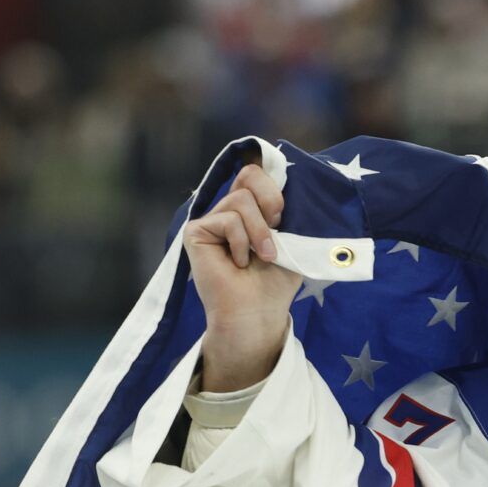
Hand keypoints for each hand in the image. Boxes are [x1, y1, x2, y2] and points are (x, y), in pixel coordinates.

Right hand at [182, 161, 301, 391]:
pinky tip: (239, 264)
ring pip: (240, 199)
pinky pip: (227, 219)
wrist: (258, 312)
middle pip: (249, 176)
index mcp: (250, 210)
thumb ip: (285, 208)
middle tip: (276, 230)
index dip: (273, 186)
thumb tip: (286, 177)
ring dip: (259, 232)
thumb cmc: (275, 282)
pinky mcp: (196, 232)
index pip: (256, 174)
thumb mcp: (291, 239)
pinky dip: (242, 243)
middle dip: (271, 203)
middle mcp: (228, 211)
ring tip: (261, 257)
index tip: (283, 216)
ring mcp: (211, 220)